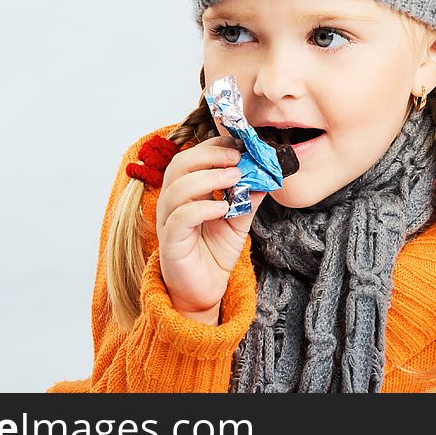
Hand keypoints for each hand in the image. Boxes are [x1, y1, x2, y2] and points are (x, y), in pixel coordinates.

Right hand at [155, 135, 267, 324]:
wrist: (205, 290)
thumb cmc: (215, 252)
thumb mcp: (239, 220)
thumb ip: (248, 197)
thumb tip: (267, 173)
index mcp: (186, 190)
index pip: (193, 157)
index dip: (214, 146)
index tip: (240, 144)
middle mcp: (173, 201)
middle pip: (180, 164)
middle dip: (210, 155)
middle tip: (238, 157)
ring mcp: (169, 220)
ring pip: (177, 187)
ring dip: (208, 177)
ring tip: (235, 178)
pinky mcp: (171, 242)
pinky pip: (180, 217)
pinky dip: (202, 207)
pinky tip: (223, 208)